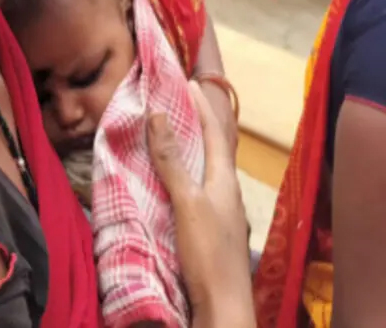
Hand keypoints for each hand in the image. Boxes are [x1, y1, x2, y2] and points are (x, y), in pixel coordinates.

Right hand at [149, 82, 253, 327]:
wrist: (222, 308)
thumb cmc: (208, 254)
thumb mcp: (187, 202)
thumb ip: (172, 161)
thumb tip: (159, 113)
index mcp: (224, 180)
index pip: (215, 132)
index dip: (201, 104)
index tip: (186, 80)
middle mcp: (225, 192)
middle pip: (213, 148)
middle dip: (197, 122)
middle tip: (177, 99)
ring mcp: (219, 212)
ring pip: (204, 169)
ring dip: (188, 147)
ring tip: (168, 130)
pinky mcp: (207, 229)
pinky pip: (195, 188)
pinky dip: (182, 172)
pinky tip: (169, 179)